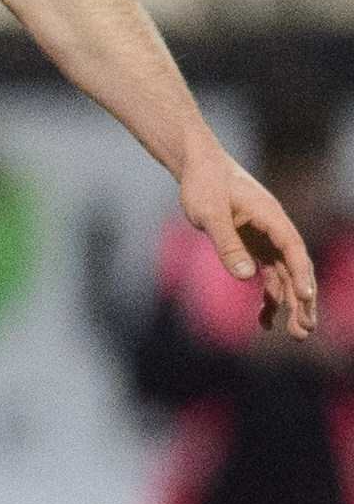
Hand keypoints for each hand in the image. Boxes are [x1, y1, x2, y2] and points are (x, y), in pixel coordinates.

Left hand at [178, 149, 320, 337]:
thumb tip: (246, 277)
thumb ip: (227, 244)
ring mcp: (266, 239)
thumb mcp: (210, 214)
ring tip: (296, 335)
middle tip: (306, 331)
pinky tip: (265, 322)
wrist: (198, 168)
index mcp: (272, 217)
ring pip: (284, 276)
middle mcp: (275, 230)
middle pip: (294, 268)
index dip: (301, 275)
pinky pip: (267, 276)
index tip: (306, 298)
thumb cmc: (204, 185)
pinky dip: (268, 297)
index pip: (293, 249)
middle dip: (302, 300)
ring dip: (290, 305)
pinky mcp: (253, 246)